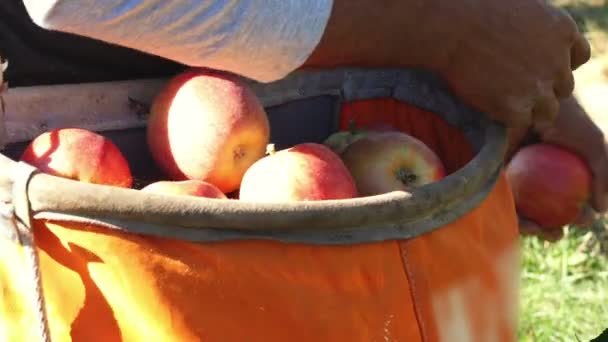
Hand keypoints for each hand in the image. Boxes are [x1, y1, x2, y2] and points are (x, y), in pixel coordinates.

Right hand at [304, 0, 590, 127]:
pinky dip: (504, 130)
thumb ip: (485, 9)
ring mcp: (540, 81)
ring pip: (543, 111)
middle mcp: (555, 52)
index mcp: (554, 21)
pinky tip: (480, 120)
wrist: (431, 20)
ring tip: (488, 112)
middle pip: (560, 86)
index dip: (550, 62)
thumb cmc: (446, 0)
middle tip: (505, 94)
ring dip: (519, 114)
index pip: (572, 51)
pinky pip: (520, 130)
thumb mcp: (480, 1)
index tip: (529, 69)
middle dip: (535, 91)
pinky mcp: (518, 106)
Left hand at [509, 96, 606, 240]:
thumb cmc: (564, 119)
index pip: (569, 204)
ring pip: (523, 212)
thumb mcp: (592, 146)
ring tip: (539, 229)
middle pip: (544, 213)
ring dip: (533, 229)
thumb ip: (602, 175)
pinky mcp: (494, 180)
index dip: (578, 217)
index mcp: (560, 176)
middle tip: (556, 231)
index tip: (583, 218)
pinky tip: (522, 221)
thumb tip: (601, 211)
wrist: (532, 100)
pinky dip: (512, 215)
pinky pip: (503, 203)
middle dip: (552, 230)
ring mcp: (516, 181)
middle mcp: (537, 180)